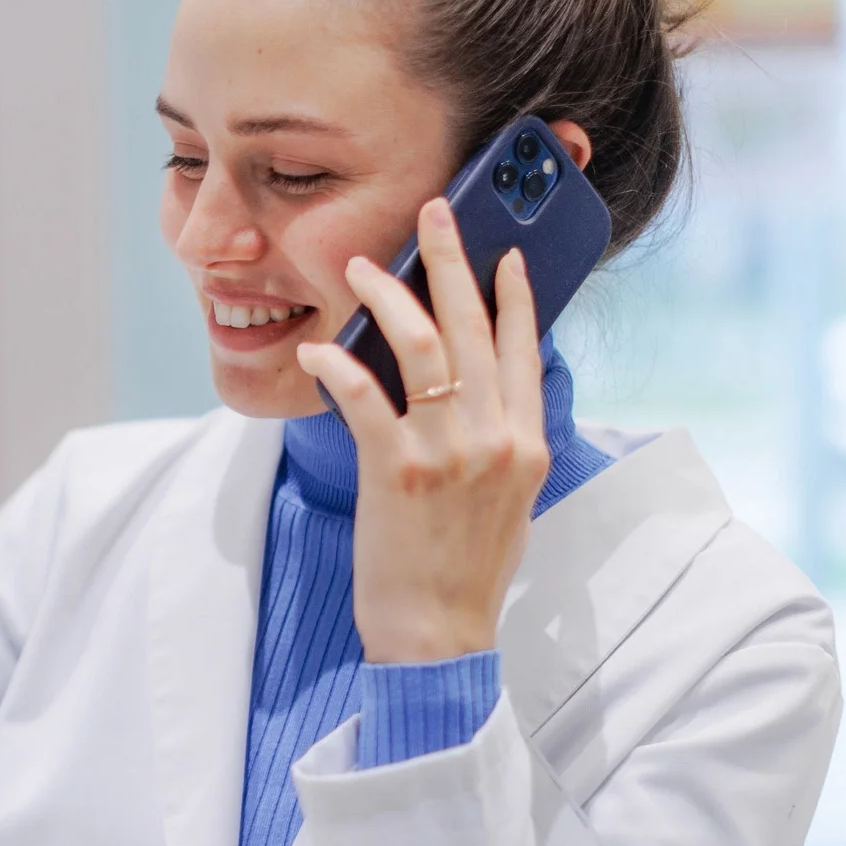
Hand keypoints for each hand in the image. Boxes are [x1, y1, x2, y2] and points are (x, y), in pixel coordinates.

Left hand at [296, 198, 548, 663]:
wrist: (440, 632)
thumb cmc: (468, 569)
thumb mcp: (511, 500)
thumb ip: (503, 441)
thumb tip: (483, 395)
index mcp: (528, 442)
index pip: (524, 349)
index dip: (513, 295)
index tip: (504, 253)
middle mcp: (496, 438)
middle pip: (473, 327)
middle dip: (450, 260)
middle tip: (433, 213)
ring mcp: (448, 451)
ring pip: (421, 345)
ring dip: (388, 295)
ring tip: (362, 266)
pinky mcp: (396, 469)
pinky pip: (364, 396)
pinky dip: (337, 365)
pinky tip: (317, 348)